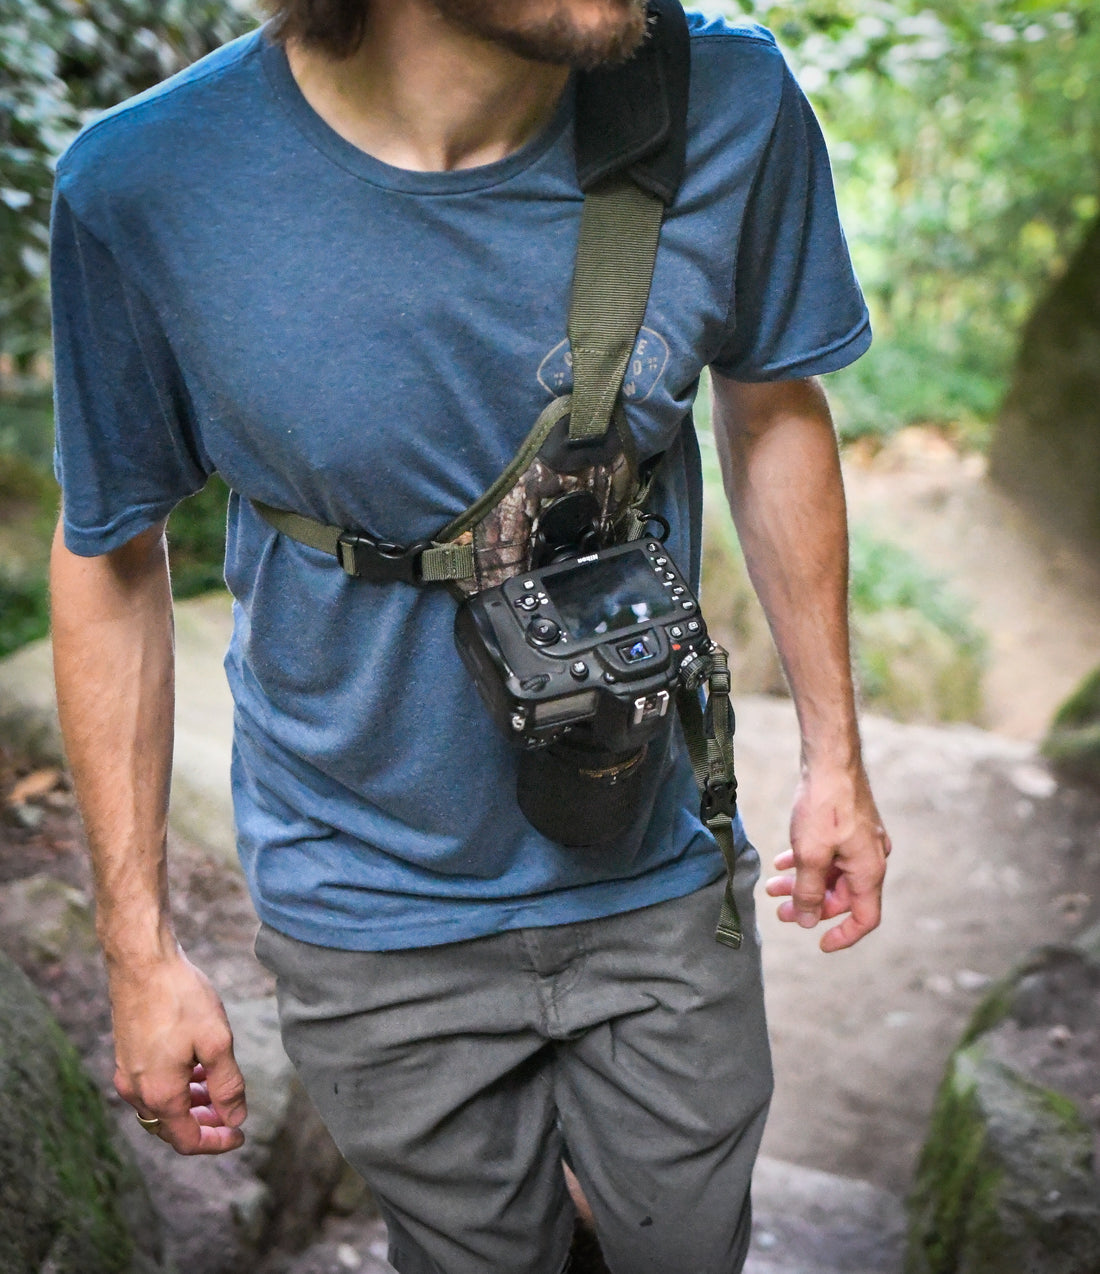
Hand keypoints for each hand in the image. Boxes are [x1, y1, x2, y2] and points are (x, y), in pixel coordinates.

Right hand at [109, 947, 246, 1153]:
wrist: (143, 962)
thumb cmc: (181, 998)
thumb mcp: (216, 1042)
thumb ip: (228, 1086)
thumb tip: (235, 1119)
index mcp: (160, 1094)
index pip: (188, 1139)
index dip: (217, 1142)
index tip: (240, 1135)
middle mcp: (137, 1091)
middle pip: (172, 1127)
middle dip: (205, 1124)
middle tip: (232, 1114)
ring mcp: (128, 1072)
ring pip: (162, 1106)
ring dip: (191, 1105)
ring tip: (218, 1090)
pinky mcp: (127, 1054)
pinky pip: (153, 1086)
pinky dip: (176, 1087)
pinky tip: (196, 1068)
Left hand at [765, 760, 889, 951]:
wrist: (830, 760)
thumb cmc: (824, 806)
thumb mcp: (810, 856)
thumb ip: (810, 892)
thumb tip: (809, 920)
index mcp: (869, 871)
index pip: (865, 918)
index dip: (843, 935)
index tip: (819, 943)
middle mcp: (871, 858)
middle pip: (844, 896)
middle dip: (811, 905)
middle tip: (781, 910)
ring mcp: (861, 841)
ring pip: (833, 874)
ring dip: (804, 882)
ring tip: (774, 885)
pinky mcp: (849, 826)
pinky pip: (830, 854)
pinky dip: (808, 861)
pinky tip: (782, 860)